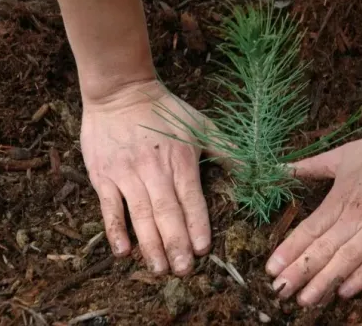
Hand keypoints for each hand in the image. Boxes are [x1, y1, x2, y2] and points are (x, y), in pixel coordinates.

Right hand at [80, 81, 211, 275]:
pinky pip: (109, 207)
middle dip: (176, 244)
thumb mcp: (201, 125)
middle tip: (184, 271)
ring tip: (160, 269)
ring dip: (151, 244)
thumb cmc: (165, 110)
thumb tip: (257, 169)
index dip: (197, 225)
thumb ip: (228, 150)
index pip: (191, 199)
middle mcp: (154, 170)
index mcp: (180, 160)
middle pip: (167, 212)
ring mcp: (127, 174)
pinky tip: (124, 251)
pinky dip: (115, 230)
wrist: (120, 91)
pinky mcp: (104, 175)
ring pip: (140, 215)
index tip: (203, 250)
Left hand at [265, 120, 361, 305]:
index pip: (309, 229)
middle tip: (280, 291)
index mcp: (340, 198)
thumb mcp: (343, 154)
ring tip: (305, 300)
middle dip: (300, 272)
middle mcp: (356, 217)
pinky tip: (344, 292)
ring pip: (347, 260)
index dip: (289, 250)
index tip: (270, 269)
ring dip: (324, 281)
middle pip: (323, 250)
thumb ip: (310, 166)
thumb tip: (281, 168)